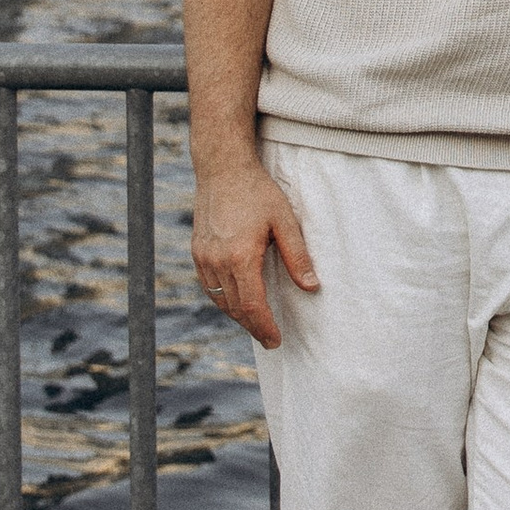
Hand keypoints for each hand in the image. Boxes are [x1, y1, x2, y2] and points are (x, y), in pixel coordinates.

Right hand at [191, 161, 317, 351]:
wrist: (223, 169)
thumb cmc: (257, 192)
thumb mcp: (284, 221)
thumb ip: (298, 256)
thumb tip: (312, 286)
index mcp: (240, 257)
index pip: (252, 305)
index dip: (264, 327)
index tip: (275, 340)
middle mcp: (217, 262)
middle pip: (235, 308)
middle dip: (253, 327)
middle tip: (270, 339)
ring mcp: (204, 258)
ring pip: (220, 300)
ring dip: (238, 316)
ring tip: (256, 325)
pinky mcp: (197, 252)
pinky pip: (209, 287)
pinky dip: (223, 300)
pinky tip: (236, 302)